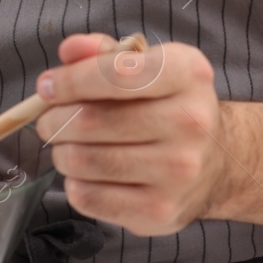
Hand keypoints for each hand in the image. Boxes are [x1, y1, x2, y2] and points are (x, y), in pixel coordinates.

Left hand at [35, 34, 229, 236]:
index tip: (47, 87)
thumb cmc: (168, 105)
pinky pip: (89, 197)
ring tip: (67, 145)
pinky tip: (87, 173)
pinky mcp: (160, 211)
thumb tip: (69, 50)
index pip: (116, 74)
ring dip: (61, 152)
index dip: (70, 80)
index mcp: (187, 74)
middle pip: (92, 120)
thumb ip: (103, 52)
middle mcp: (190, 122)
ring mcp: (178, 172)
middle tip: (49, 120)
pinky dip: (74, 183)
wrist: (216, 163)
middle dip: (54, 119)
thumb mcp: (146, 65)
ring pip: (84, 160)